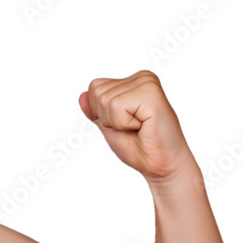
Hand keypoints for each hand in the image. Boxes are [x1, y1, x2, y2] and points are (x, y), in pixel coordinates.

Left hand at [78, 70, 195, 183]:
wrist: (160, 165)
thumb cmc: (139, 147)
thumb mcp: (109, 126)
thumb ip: (96, 110)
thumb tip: (82, 95)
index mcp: (133, 81)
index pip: (94, 87)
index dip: (101, 112)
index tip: (125, 123)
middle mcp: (142, 77)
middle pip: (97, 92)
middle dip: (108, 117)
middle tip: (132, 127)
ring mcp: (148, 83)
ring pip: (105, 99)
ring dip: (117, 122)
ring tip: (139, 127)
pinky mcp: (151, 94)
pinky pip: (116, 106)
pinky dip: (123, 123)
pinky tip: (143, 126)